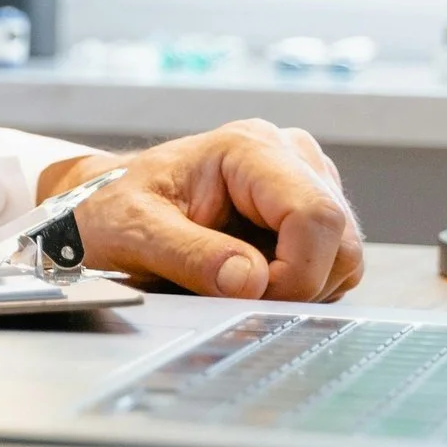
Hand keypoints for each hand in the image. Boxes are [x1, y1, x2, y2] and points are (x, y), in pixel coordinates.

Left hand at [40, 119, 364, 301]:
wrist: (103, 203)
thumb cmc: (112, 207)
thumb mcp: (134, 232)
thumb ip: (189, 256)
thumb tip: (250, 282)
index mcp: (249, 148)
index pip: (316, 215)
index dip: (297, 272)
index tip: (252, 298)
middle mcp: (287, 155)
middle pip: (340, 239)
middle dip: (298, 284)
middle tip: (236, 294)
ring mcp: (302, 181)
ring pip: (343, 256)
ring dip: (299, 287)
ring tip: (232, 278)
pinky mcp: (305, 211)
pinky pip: (330, 265)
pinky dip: (297, 285)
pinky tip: (249, 274)